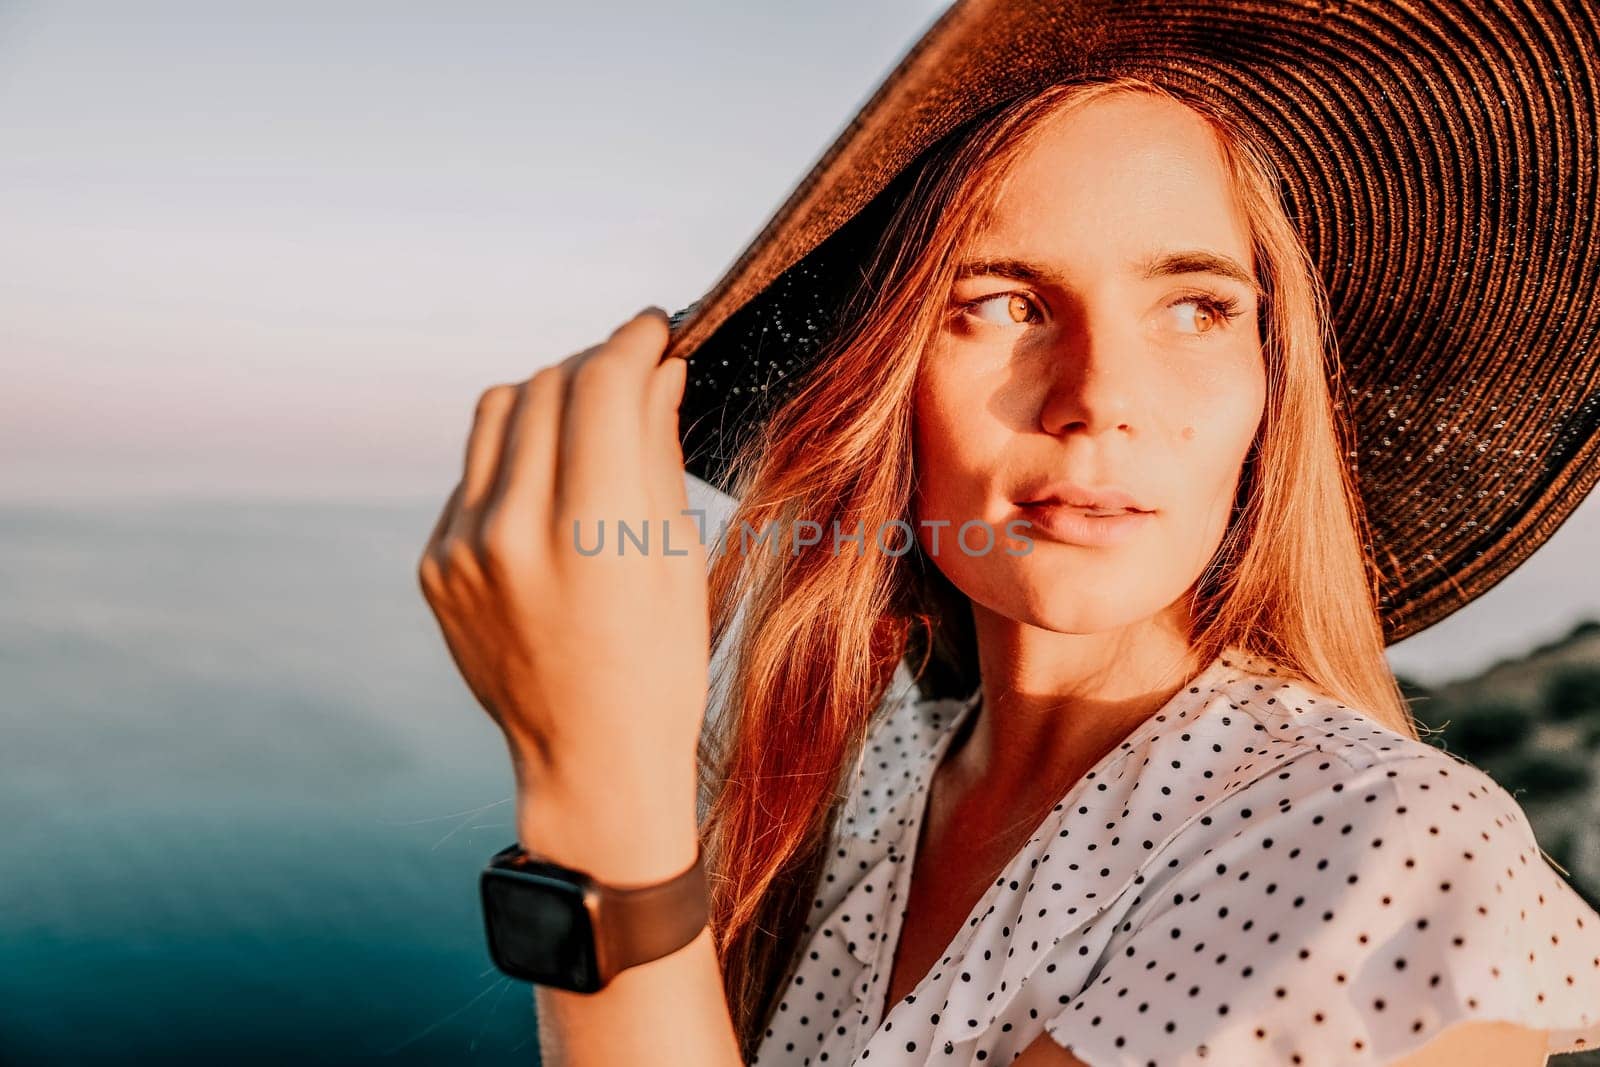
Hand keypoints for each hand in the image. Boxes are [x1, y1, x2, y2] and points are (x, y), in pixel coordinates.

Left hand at [417, 308, 708, 817]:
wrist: (589, 761)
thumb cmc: (659, 665)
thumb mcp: (677, 556)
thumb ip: (656, 449)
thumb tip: (658, 367)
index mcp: (592, 534)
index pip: (601, 384)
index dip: (633, 341)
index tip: (656, 329)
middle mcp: (513, 532)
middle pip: (547, 384)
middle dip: (596, 365)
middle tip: (633, 376)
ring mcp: (462, 548)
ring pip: (499, 412)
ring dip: (549, 398)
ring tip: (589, 425)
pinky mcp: (435, 564)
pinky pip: (475, 471)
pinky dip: (518, 459)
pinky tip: (553, 496)